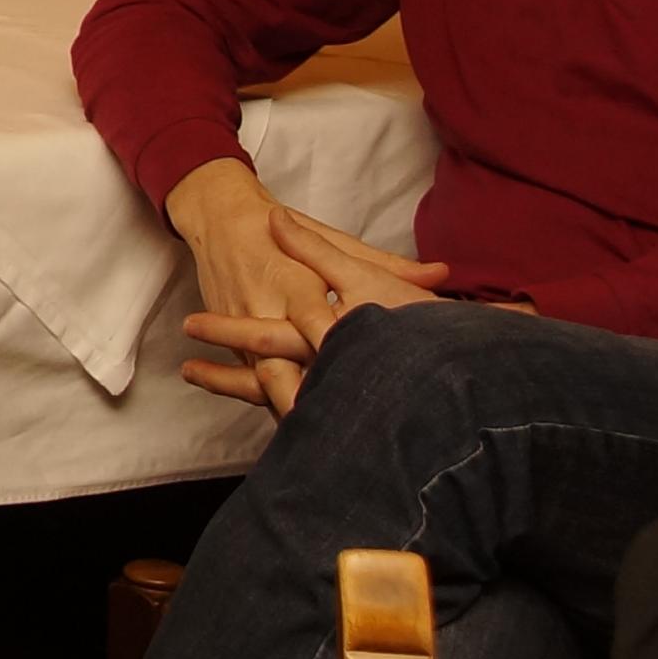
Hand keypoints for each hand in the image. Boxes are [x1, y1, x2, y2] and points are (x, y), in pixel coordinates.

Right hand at [164, 161, 441, 414]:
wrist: (217, 218)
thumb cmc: (278, 229)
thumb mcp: (331, 238)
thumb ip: (385, 263)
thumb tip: (440, 274)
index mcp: (294, 283)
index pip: (314, 320)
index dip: (334, 345)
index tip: (360, 372)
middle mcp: (266, 310)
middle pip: (275, 361)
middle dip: (295, 396)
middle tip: (324, 426)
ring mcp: (246, 331)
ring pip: (261, 378)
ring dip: (283, 408)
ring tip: (309, 440)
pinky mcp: (236, 344)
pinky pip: (253, 380)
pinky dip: (272, 403)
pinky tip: (297, 433)